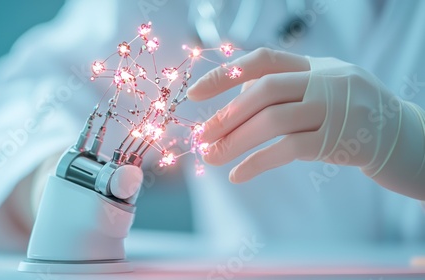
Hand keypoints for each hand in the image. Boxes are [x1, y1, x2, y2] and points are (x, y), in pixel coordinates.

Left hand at [187, 48, 424, 198]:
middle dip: (226, 115)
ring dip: (235, 141)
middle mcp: (327, 80)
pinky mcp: (340, 141)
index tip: (195, 92)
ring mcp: (336, 109)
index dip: (226, 73)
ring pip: (273, 120)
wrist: (408, 140)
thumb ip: (288, 91)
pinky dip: (257, 163)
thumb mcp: (325, 92)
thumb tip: (236, 105)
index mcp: (317, 65)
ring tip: (211, 157)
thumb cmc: (355, 117)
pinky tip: (238, 176)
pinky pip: (288, 150)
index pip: (264, 59)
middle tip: (201, 137)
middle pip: (264, 91)